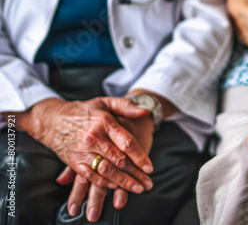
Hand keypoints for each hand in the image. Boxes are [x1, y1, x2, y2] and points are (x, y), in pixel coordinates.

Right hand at [27, 97, 153, 191]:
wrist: (53, 119)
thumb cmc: (85, 111)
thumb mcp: (105, 102)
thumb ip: (126, 106)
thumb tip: (146, 111)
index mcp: (105, 122)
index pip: (126, 142)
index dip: (140, 156)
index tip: (150, 167)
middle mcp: (94, 137)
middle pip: (118, 159)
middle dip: (135, 174)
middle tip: (147, 184)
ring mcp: (83, 150)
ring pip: (106, 170)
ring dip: (122, 182)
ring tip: (136, 189)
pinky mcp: (73, 160)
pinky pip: (89, 175)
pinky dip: (102, 182)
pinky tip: (114, 187)